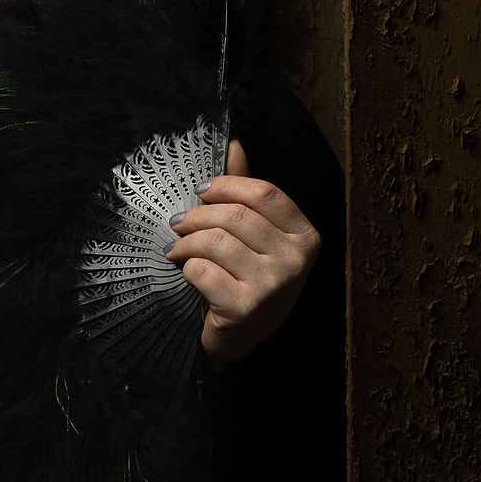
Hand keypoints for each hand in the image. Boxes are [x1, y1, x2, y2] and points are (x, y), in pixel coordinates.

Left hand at [165, 140, 320, 364]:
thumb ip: (246, 193)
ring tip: (175, 248)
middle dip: (197, 215)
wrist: (242, 337)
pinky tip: (185, 271)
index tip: (201, 190)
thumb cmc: (248, 277)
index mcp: (305, 236)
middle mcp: (296, 261)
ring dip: (185, 243)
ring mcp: (274, 286)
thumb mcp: (256, 235)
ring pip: (215, 242)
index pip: (265, 192)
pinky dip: (186, 267)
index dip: (227, 184)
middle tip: (177, 222)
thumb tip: (234, 144)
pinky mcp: (246, 308)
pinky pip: (202, 271)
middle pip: (235, 216)